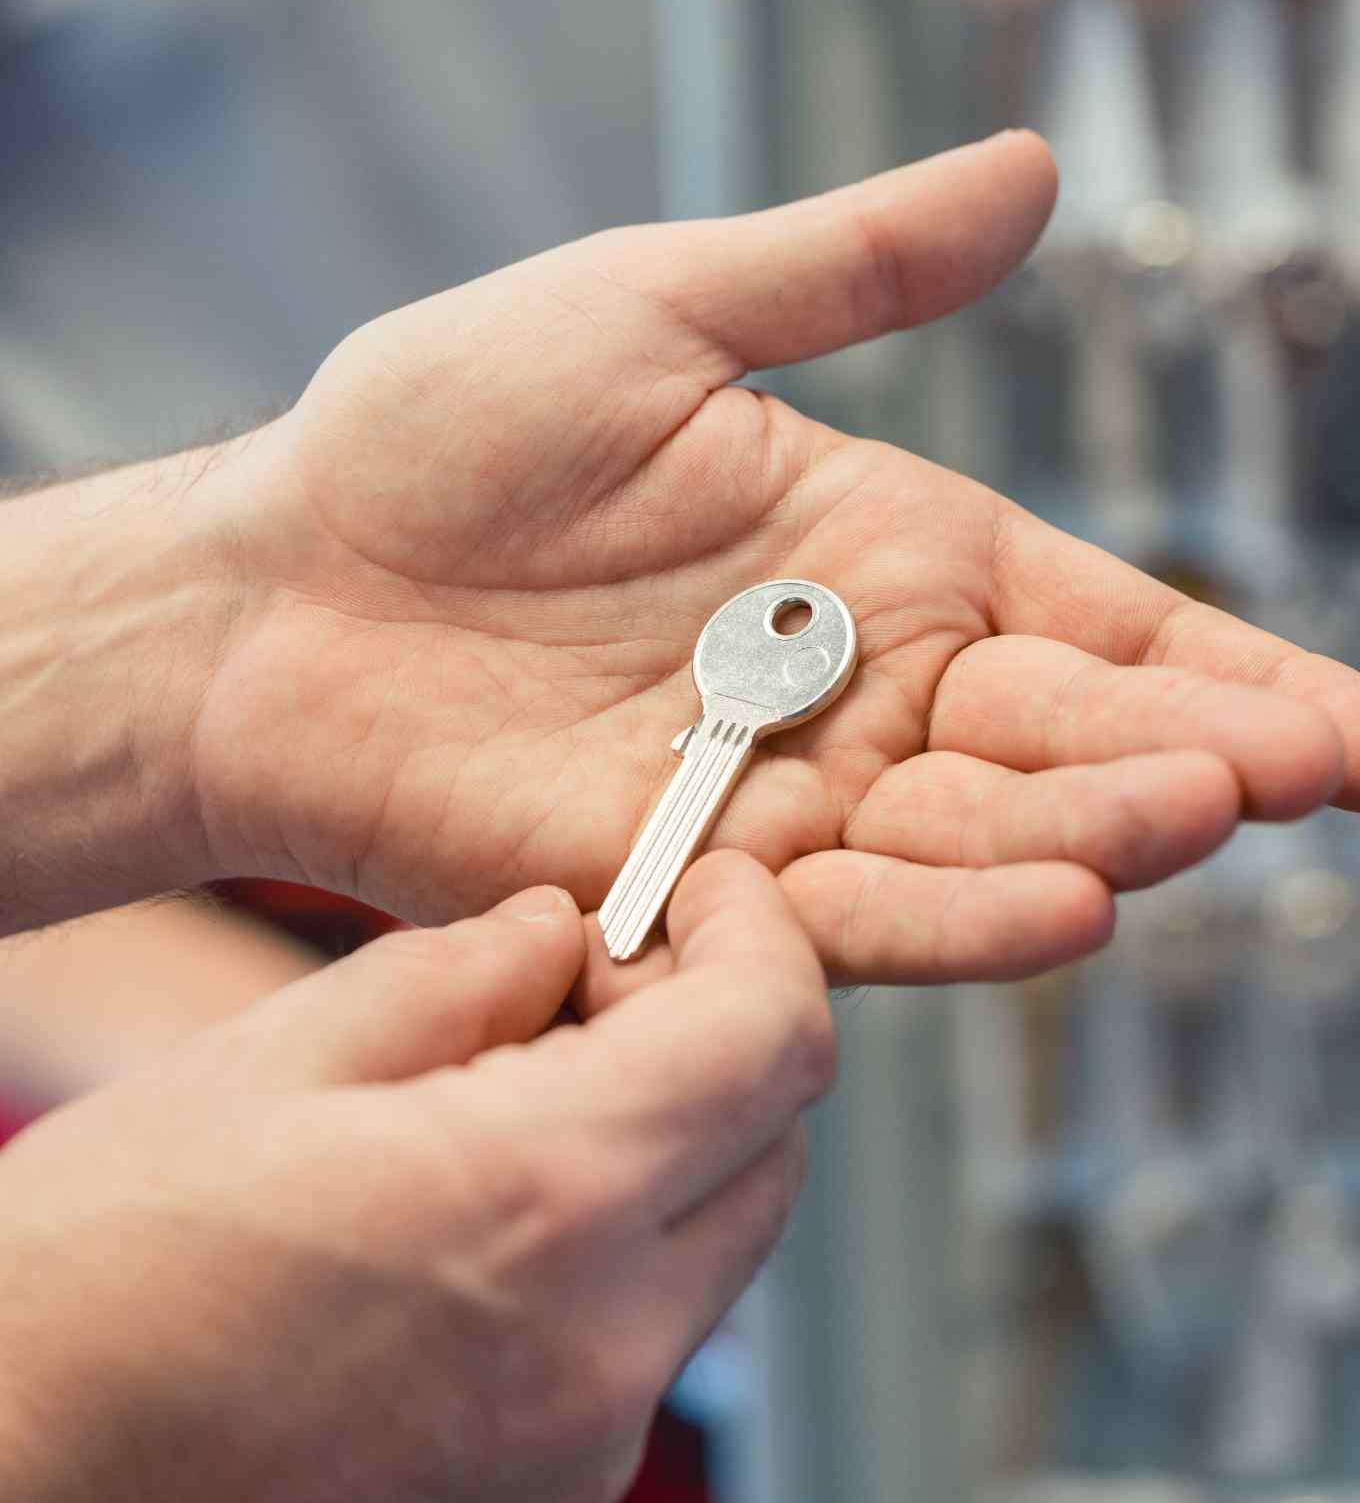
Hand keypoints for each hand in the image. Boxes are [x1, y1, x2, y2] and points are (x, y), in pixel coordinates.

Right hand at [0, 853, 829, 1502]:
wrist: (19, 1471)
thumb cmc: (99, 1276)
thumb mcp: (272, 1058)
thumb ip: (457, 975)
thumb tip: (560, 930)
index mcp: (542, 1201)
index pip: (774, 1039)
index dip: (762, 935)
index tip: (710, 892)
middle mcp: (598, 1345)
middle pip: (773, 1141)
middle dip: (723, 1032)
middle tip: (610, 978)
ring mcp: (582, 1442)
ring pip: (722, 1237)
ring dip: (676, 1135)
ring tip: (528, 1084)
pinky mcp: (551, 1495)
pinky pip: (651, 1329)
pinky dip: (623, 1237)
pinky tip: (499, 1198)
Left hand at [182, 131, 1359, 990]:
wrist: (278, 583)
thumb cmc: (438, 431)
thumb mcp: (656, 308)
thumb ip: (848, 270)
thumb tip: (1033, 171)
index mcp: (882, 552)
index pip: (1091, 623)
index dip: (1218, 667)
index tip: (1337, 723)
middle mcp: (858, 688)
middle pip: (1055, 741)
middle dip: (1173, 757)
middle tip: (1281, 767)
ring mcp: (779, 796)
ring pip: (969, 838)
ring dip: (1084, 834)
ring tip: (1190, 819)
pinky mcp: (692, 885)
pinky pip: (839, 914)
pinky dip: (943, 915)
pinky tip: (1050, 903)